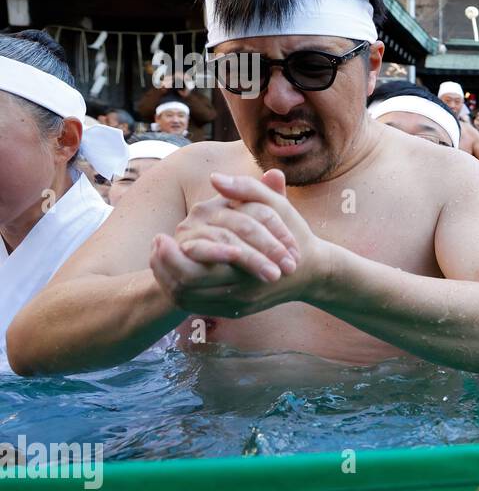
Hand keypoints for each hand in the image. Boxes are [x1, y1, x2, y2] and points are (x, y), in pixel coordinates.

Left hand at [153, 170, 326, 317]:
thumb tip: (216, 178)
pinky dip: (181, 291)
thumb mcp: (277, 206)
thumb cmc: (295, 234)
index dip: (170, 256)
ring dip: (168, 279)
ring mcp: (236, 305)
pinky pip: (197, 306)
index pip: (193, 270)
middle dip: (163, 268)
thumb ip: (248, 189)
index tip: (160, 237)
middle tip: (154, 246)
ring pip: (188, 299)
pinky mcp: (234, 312)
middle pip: (184, 288)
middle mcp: (239, 292)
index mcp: (246, 266)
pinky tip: (174, 272)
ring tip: (159, 257)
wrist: (312, 272)